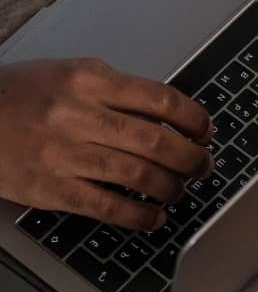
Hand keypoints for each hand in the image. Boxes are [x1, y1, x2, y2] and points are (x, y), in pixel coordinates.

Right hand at [0, 59, 213, 230]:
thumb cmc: (18, 96)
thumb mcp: (67, 74)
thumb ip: (115, 90)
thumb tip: (167, 115)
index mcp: (89, 80)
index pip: (161, 99)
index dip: (194, 120)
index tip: (206, 132)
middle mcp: (79, 114)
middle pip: (157, 141)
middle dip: (192, 159)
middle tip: (203, 167)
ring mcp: (64, 154)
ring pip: (139, 175)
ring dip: (171, 188)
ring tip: (179, 190)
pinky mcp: (51, 189)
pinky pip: (108, 207)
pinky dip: (140, 216)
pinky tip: (154, 217)